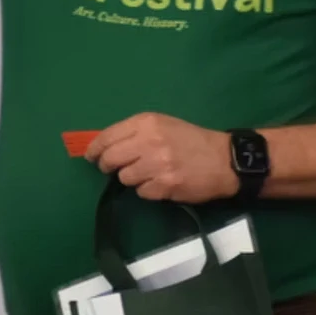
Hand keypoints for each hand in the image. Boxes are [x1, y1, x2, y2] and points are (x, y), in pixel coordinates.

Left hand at [85, 114, 239, 202]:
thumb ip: (135, 132)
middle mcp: (149, 140)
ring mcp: (157, 164)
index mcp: (147, 122)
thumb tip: (104, 146)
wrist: (224, 159)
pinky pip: (142, 192)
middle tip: (113, 169)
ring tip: (148, 174)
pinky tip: (161, 183)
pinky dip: (148, 190)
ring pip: (124, 178)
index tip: (92, 156)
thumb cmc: (191, 140)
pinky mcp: (165, 185)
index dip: (95, 149)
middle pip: (110, 159)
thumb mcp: (163, 125)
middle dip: (107, 166)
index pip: (107, 136)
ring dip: (132, 179)